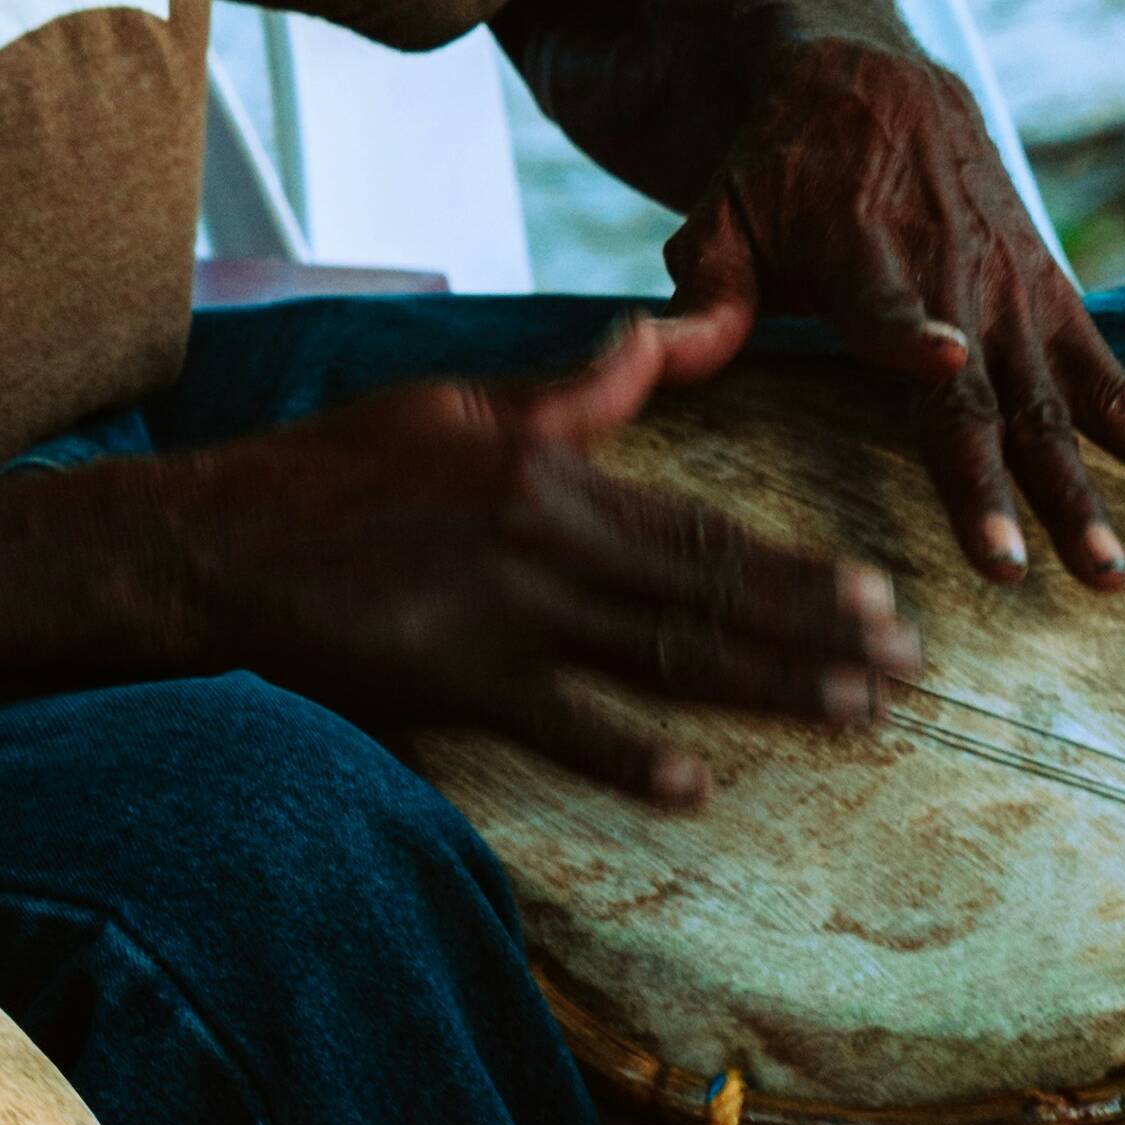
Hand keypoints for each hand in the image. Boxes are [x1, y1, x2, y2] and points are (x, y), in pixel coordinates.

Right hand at [179, 318, 917, 806]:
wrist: (216, 541)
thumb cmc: (329, 469)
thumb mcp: (452, 403)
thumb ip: (570, 392)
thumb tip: (657, 339)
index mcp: (550, 469)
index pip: (702, 526)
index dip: (798, 565)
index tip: (878, 593)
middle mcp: (544, 541)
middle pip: (708, 596)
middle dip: (819, 634)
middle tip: (907, 669)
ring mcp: (503, 615)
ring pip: (664, 658)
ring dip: (768, 689)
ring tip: (853, 716)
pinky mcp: (455, 679)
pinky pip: (561, 725)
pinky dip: (630, 756)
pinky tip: (696, 785)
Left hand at [660, 34, 1124, 587]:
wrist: (871, 80)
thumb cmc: (777, 168)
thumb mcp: (722, 209)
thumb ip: (704, 289)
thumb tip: (660, 352)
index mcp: (863, 255)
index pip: (887, 303)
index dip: (911, 333)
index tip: (942, 360)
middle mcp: (954, 280)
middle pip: (982, 391)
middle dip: (1004, 481)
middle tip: (1027, 567)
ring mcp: (1015, 296)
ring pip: (1059, 403)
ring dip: (1093, 487)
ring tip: (1115, 569)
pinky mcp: (1056, 300)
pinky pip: (1117, 380)